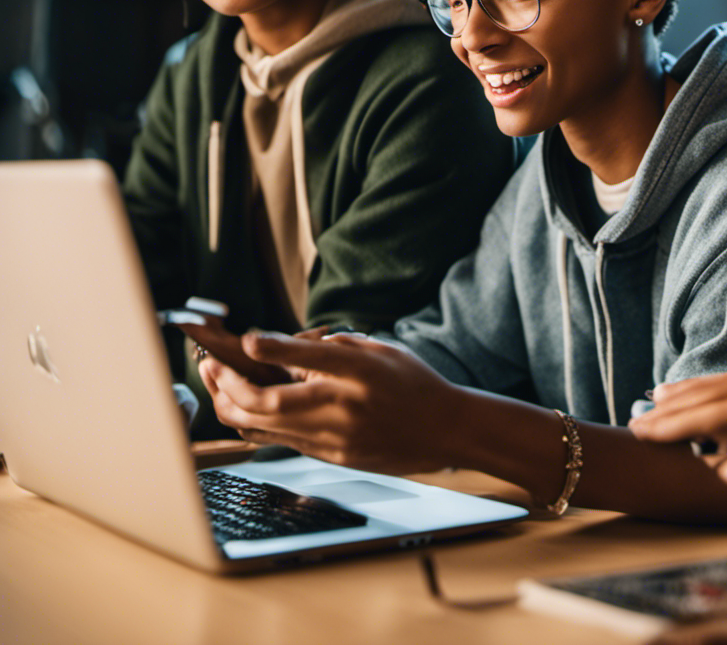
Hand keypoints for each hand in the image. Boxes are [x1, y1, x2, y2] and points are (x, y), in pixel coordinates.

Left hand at [198, 332, 466, 473]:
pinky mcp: (334, 456)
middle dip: (229, 384)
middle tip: (211, 366)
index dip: (272, 349)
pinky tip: (242, 407)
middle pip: (269, 402)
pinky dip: (255, 424)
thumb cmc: (415, 384)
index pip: (309, 358)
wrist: (446, 431)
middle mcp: (344, 406)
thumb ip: (337, 349)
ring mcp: (336, 437)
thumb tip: (291, 349)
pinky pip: (282, 441)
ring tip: (215, 385)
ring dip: (232, 405)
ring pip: (266, 427)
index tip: (246, 339)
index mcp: (360, 371)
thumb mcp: (381, 351)